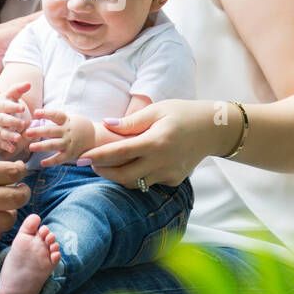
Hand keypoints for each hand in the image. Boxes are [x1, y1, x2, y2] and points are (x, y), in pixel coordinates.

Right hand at [0, 91, 33, 153]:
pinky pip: (0, 143)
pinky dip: (6, 146)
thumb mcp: (9, 96)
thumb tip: (29, 83)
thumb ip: (18, 90)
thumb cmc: (3, 104)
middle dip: (12, 122)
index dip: (13, 107)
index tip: (22, 107)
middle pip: (3, 119)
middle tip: (23, 123)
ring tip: (18, 138)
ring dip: (9, 136)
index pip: (6, 105)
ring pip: (1, 132)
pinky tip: (13, 149)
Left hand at [24, 108, 93, 167]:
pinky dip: (51, 161)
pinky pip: (59, 159)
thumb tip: (35, 115)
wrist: (94, 137)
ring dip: (42, 146)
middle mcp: (67, 131)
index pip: (55, 115)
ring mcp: (68, 143)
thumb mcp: (68, 118)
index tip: (35, 113)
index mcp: (66, 120)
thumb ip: (55, 119)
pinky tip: (42, 163)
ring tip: (31, 147)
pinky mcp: (70, 154)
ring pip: (53, 145)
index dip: (46, 113)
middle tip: (27, 132)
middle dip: (38, 131)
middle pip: (51, 131)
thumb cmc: (75, 126)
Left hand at [79, 99, 217, 188]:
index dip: (97, 157)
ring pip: (135, 183)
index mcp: (156, 141)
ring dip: (118, 176)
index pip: (120, 153)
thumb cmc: (182, 114)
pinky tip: (136, 163)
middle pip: (123, 176)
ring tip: (109, 164)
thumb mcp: (158, 110)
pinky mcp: (174, 180)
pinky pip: (148, 182)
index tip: (80, 159)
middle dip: (103, 172)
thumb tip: (106, 124)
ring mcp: (169, 174)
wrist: (212, 130)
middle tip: (91, 163)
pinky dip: (138, 175)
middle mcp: (162, 162)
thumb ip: (131, 122)